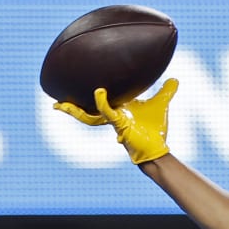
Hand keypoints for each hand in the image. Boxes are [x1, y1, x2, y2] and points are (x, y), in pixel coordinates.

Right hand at [54, 80, 177, 165]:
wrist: (157, 149)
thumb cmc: (156, 131)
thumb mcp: (160, 105)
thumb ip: (165, 92)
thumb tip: (174, 79)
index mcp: (117, 111)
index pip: (98, 102)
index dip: (87, 95)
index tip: (78, 84)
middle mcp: (111, 117)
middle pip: (85, 111)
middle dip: (69, 108)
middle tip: (54, 103)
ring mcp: (113, 122)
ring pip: (88, 116)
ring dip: (73, 111)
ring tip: (58, 105)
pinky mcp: (119, 126)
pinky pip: (107, 113)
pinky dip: (102, 103)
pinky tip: (98, 92)